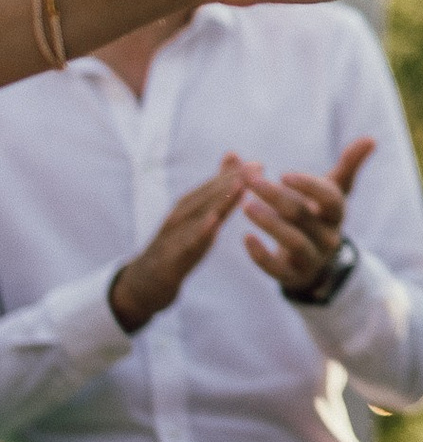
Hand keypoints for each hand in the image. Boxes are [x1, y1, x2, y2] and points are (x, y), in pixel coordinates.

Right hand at [108, 158, 248, 331]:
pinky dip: (198, 233)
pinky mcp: (169, 259)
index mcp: (186, 209)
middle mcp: (178, 218)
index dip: (234, 175)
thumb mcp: (194, 220)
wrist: (143, 283)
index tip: (259, 165)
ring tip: (239, 186)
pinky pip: (185, 245)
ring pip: (196, 216)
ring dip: (218, 200)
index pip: (211, 188)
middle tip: (256, 170)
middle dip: (231, 181)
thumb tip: (232, 159)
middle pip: (205, 197)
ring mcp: (172, 237)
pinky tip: (214, 223)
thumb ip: (214, 193)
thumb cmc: (176, 245)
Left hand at [243, 139, 372, 292]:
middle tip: (250, 180)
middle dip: (275, 196)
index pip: (330, 199)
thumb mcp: (334, 191)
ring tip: (245, 205)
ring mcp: (312, 258)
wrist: (317, 263)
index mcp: (336, 214)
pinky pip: (278, 270)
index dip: (309, 186)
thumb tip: (371, 139)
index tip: (283, 173)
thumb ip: (349, 165)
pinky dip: (261, 255)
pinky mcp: (294, 276)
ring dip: (269, 223)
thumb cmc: (320, 217)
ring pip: (293, 242)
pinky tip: (245, 238)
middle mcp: (329, 237)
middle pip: (303, 216)